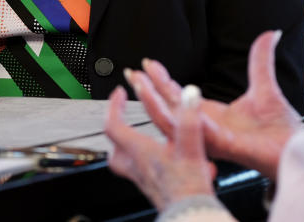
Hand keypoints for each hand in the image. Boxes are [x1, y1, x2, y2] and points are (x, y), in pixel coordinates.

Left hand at [105, 84, 217, 210]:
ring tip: (139, 137)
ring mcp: (144, 179)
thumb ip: (189, 118)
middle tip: (123, 116)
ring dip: (127, 147)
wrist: (191, 215)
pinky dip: (147, 161)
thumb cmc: (187, 187)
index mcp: (140, 152)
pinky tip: (165, 159)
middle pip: (113, 148)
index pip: (113, 125)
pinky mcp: (154, 189)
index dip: (114, 106)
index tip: (119, 94)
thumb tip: (190, 94)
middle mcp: (137, 167)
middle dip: (116, 128)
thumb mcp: (191, 146)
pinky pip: (141, 172)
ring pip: (124, 163)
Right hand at [126, 30, 303, 179]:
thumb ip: (261, 60)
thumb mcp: (265, 87)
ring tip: (142, 86)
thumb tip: (269, 34)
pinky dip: (187, 117)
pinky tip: (179, 100)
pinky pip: (201, 132)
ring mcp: (214, 139)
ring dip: (156, 104)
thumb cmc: (281, 129)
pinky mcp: (228, 146)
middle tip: (133, 73)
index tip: (148, 64)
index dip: (162, 81)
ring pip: (175, 124)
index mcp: (213, 117)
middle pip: (169, 110)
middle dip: (148, 92)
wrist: (299, 148)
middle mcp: (208, 129)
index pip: (179, 97)